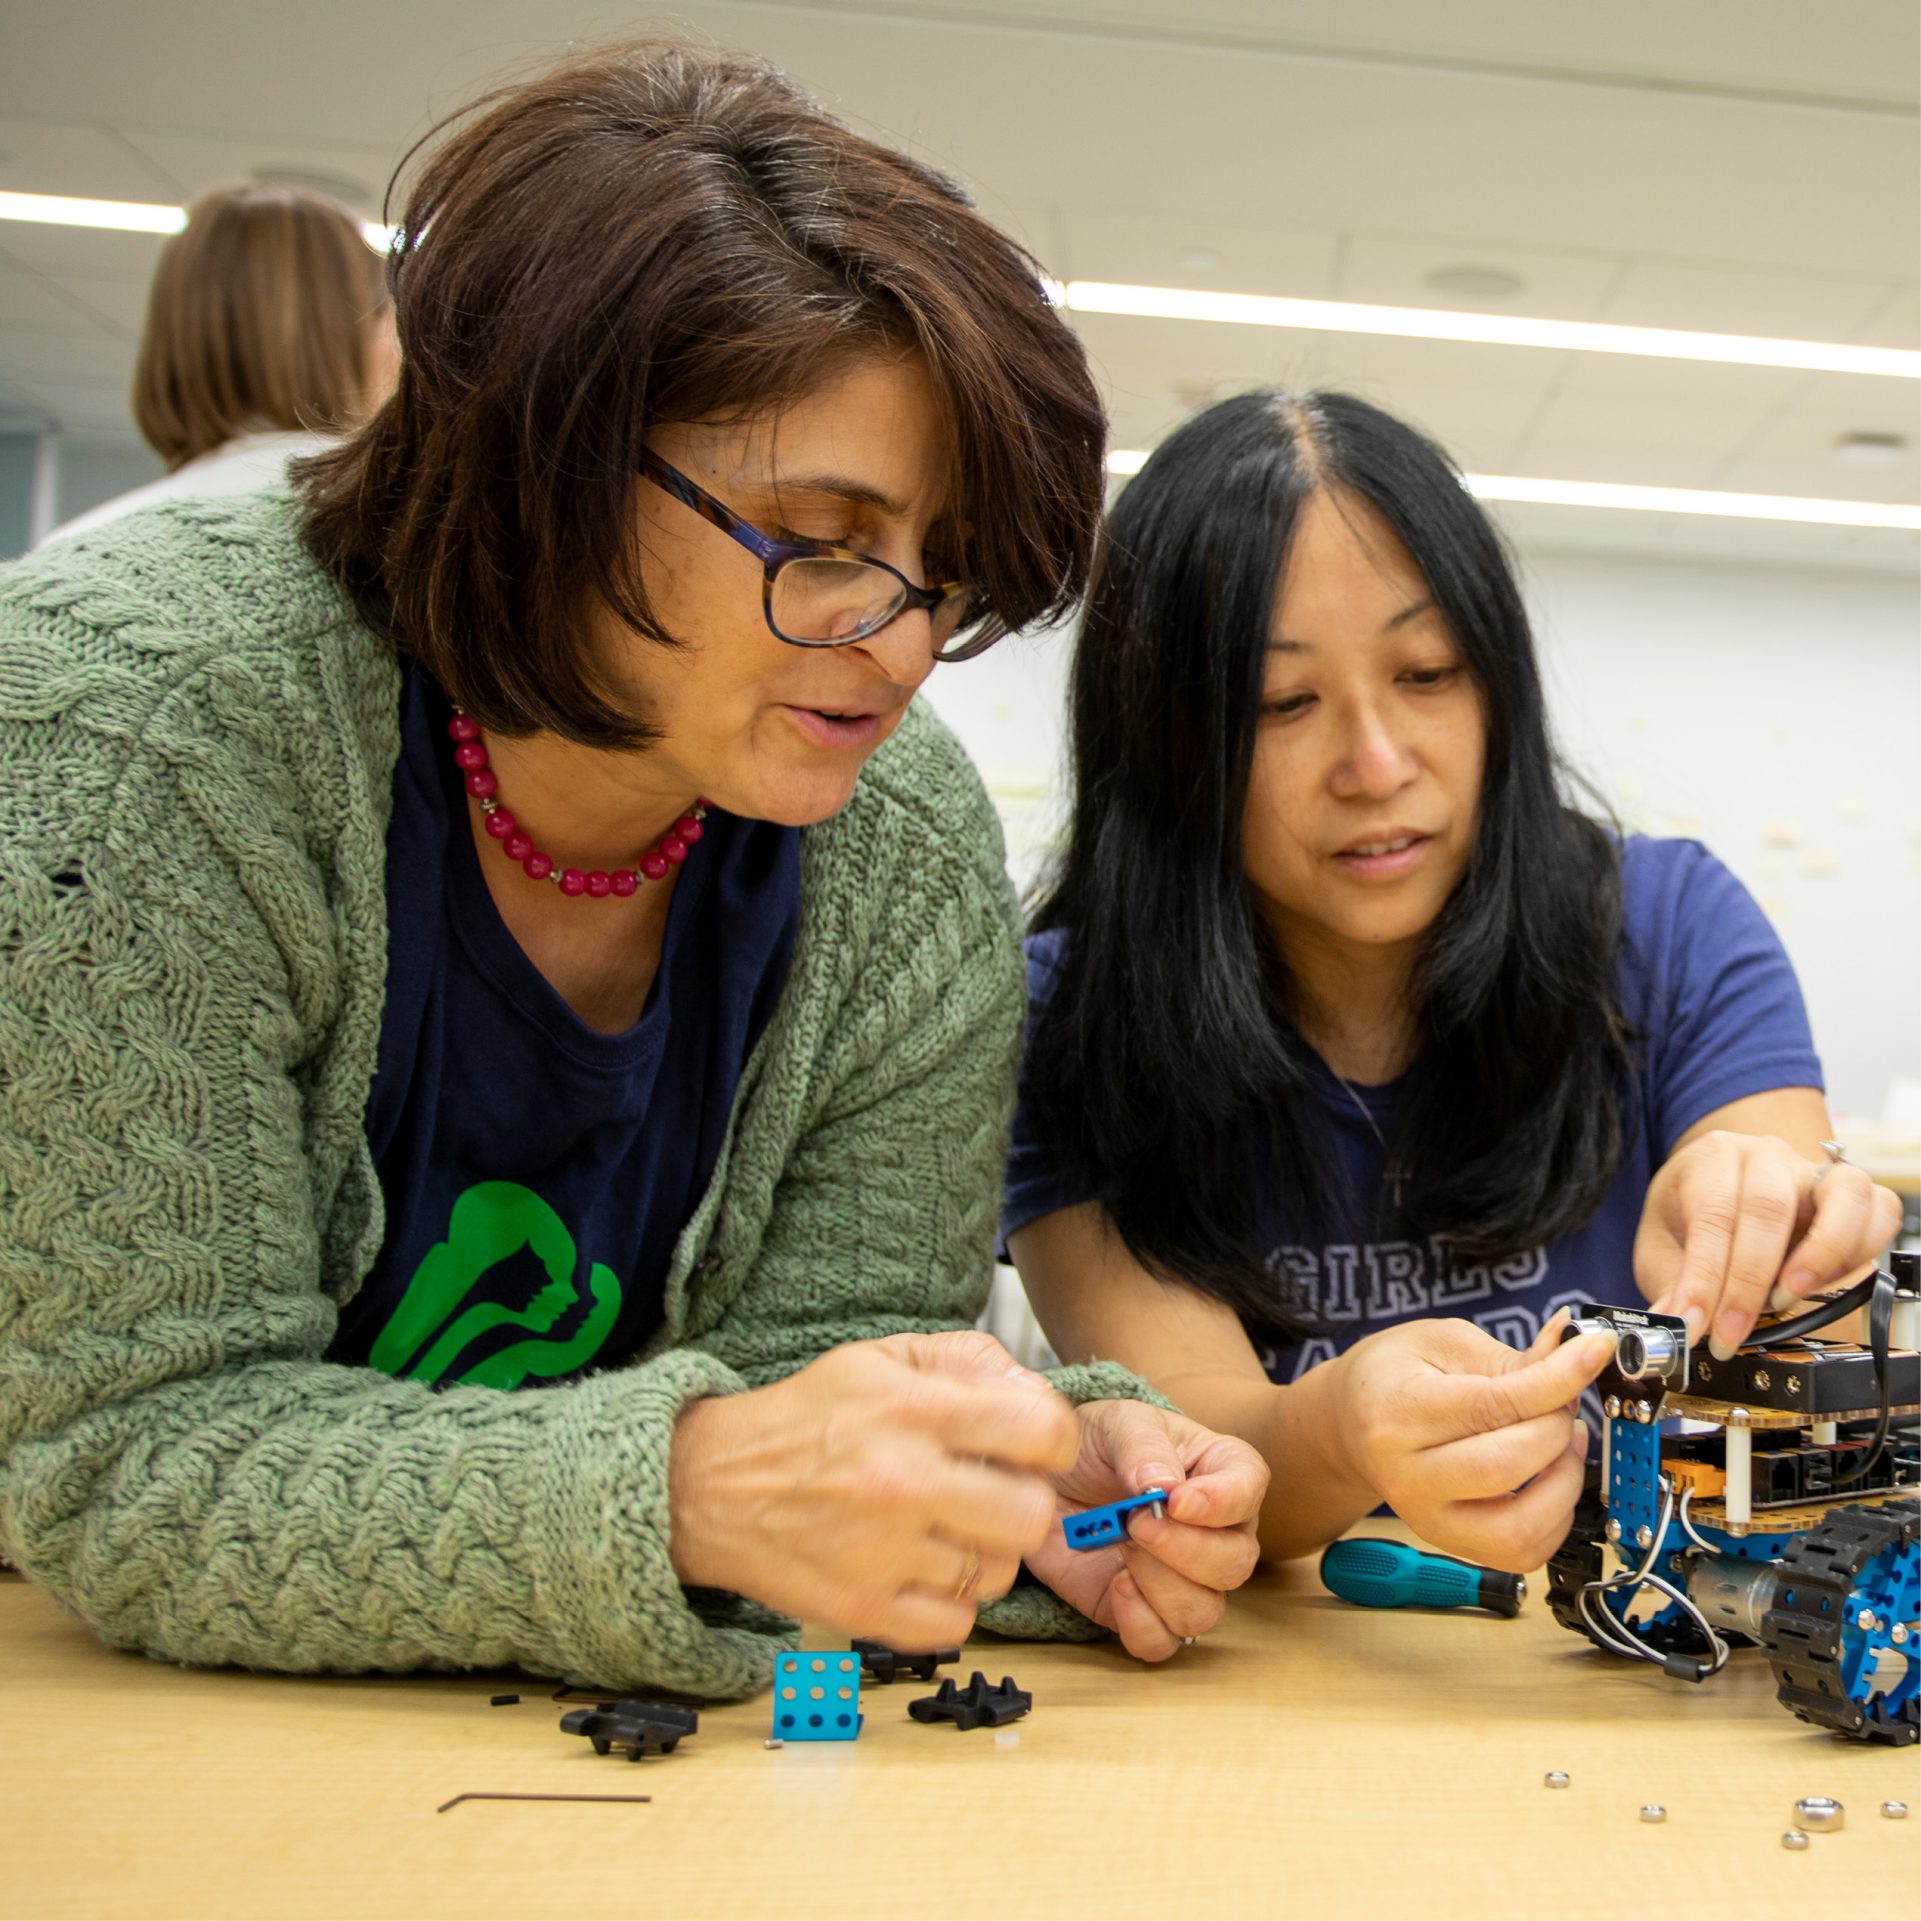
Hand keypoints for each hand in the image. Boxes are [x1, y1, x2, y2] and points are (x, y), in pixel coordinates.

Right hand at [668, 1330, 1078, 1649]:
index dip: (1052, 1440)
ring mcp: (883, 1553)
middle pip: (1032, 1516)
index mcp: (915, 1410)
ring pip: (997, 1574)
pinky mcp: (862, 1611)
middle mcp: (904, 1481)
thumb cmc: (808, 1418)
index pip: (1042, 1432)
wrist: (710, 1486)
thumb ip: (969, 1362)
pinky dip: (949, 1602)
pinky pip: (957, 1624)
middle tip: (991, 1495)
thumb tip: (1035, 1393)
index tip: (1032, 1447)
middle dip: (1023, 1503)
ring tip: (945, 1529)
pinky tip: (922, 1569)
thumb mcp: (883, 1358)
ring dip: (983, 1553)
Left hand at [1022, 1400, 1267, 1660]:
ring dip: (1159, 1585)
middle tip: (1133, 1523)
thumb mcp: (1117, 1424)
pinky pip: (1163, 1643)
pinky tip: (1115, 1585)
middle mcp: (1218, 1532)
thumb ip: (1143, 1449)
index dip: (1221, 1502)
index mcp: (1222, 1472)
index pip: (1249, 1490)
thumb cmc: (1097, 1445)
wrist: (1051, 1483)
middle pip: (1234, 1564)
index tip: (1177, 1502)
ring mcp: (1186, 1579)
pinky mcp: (1148, 1613)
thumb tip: (1163, 1488)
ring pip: (1204, 1610)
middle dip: (1183, 1549)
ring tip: (1121, 1548)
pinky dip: (1138, 1623)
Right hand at [1329, 1316, 1612, 1572]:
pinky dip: (1555, 1518)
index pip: (1493, 1404)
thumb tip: (1577, 1348)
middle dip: (1556, 1428)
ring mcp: (1428, 1519)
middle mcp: (1406, 1475)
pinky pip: (1521, 1553)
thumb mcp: (1442, 1342)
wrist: (1347, 1424)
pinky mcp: (1451, 1544)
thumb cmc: (1394, 1376)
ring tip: (1562, 1444)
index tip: (1595, 1353)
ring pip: (1519, 1527)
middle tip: (1562, 1401)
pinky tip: (1549, 1479)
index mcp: (1396, 1411)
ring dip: (1564, 1482)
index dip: (1557, 1379)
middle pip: (1507, 1465)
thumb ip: (1512, 1356)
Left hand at [1636, 1131, 1901, 1358]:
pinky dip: (1859, 1251)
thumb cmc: (1689, 1211)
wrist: (1718, 1182)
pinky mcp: (1849, 1193)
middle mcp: (1765, 1156)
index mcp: (1710, 1160)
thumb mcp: (1661, 1245)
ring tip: (1786, 1299)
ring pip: (1843, 1195)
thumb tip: (1673, 1323)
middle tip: (1732, 1332)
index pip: (1711, 1216)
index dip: (1704, 1279)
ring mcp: (1813, 1171)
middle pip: (1770, 1209)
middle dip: (1750, 1283)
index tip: (1694, 1325)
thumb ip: (1671, 1283)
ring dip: (1820, 1257)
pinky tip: (1822, 1283)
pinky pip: (1879, 1211)